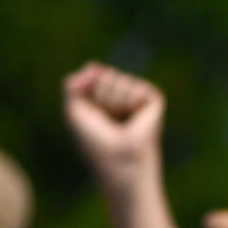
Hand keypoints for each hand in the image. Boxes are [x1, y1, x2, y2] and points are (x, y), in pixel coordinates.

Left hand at [62, 62, 164, 192]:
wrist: (118, 160)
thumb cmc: (96, 143)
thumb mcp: (74, 111)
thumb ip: (73, 85)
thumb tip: (94, 66)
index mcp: (104, 98)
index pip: (92, 73)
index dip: (87, 93)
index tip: (92, 116)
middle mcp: (122, 95)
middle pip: (104, 73)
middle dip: (99, 97)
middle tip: (107, 121)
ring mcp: (138, 97)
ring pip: (119, 78)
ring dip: (113, 102)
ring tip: (121, 123)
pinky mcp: (154, 100)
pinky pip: (136, 86)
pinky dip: (130, 102)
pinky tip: (136, 119)